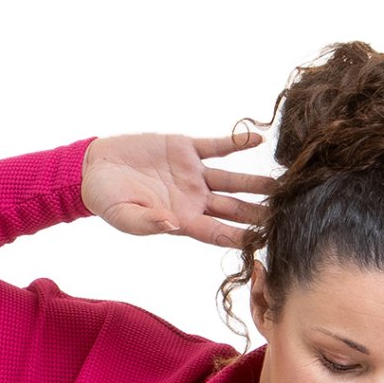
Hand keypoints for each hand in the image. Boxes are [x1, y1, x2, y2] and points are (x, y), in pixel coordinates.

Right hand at [80, 131, 275, 247]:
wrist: (95, 169)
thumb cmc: (107, 200)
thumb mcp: (123, 216)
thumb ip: (147, 222)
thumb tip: (171, 226)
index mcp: (182, 221)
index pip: (219, 233)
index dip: (241, 238)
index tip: (264, 241)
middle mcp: (194, 200)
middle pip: (234, 210)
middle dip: (259, 214)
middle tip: (288, 216)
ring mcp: (193, 175)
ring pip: (233, 181)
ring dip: (256, 183)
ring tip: (282, 184)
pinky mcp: (186, 149)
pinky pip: (217, 147)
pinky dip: (236, 143)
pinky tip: (256, 141)